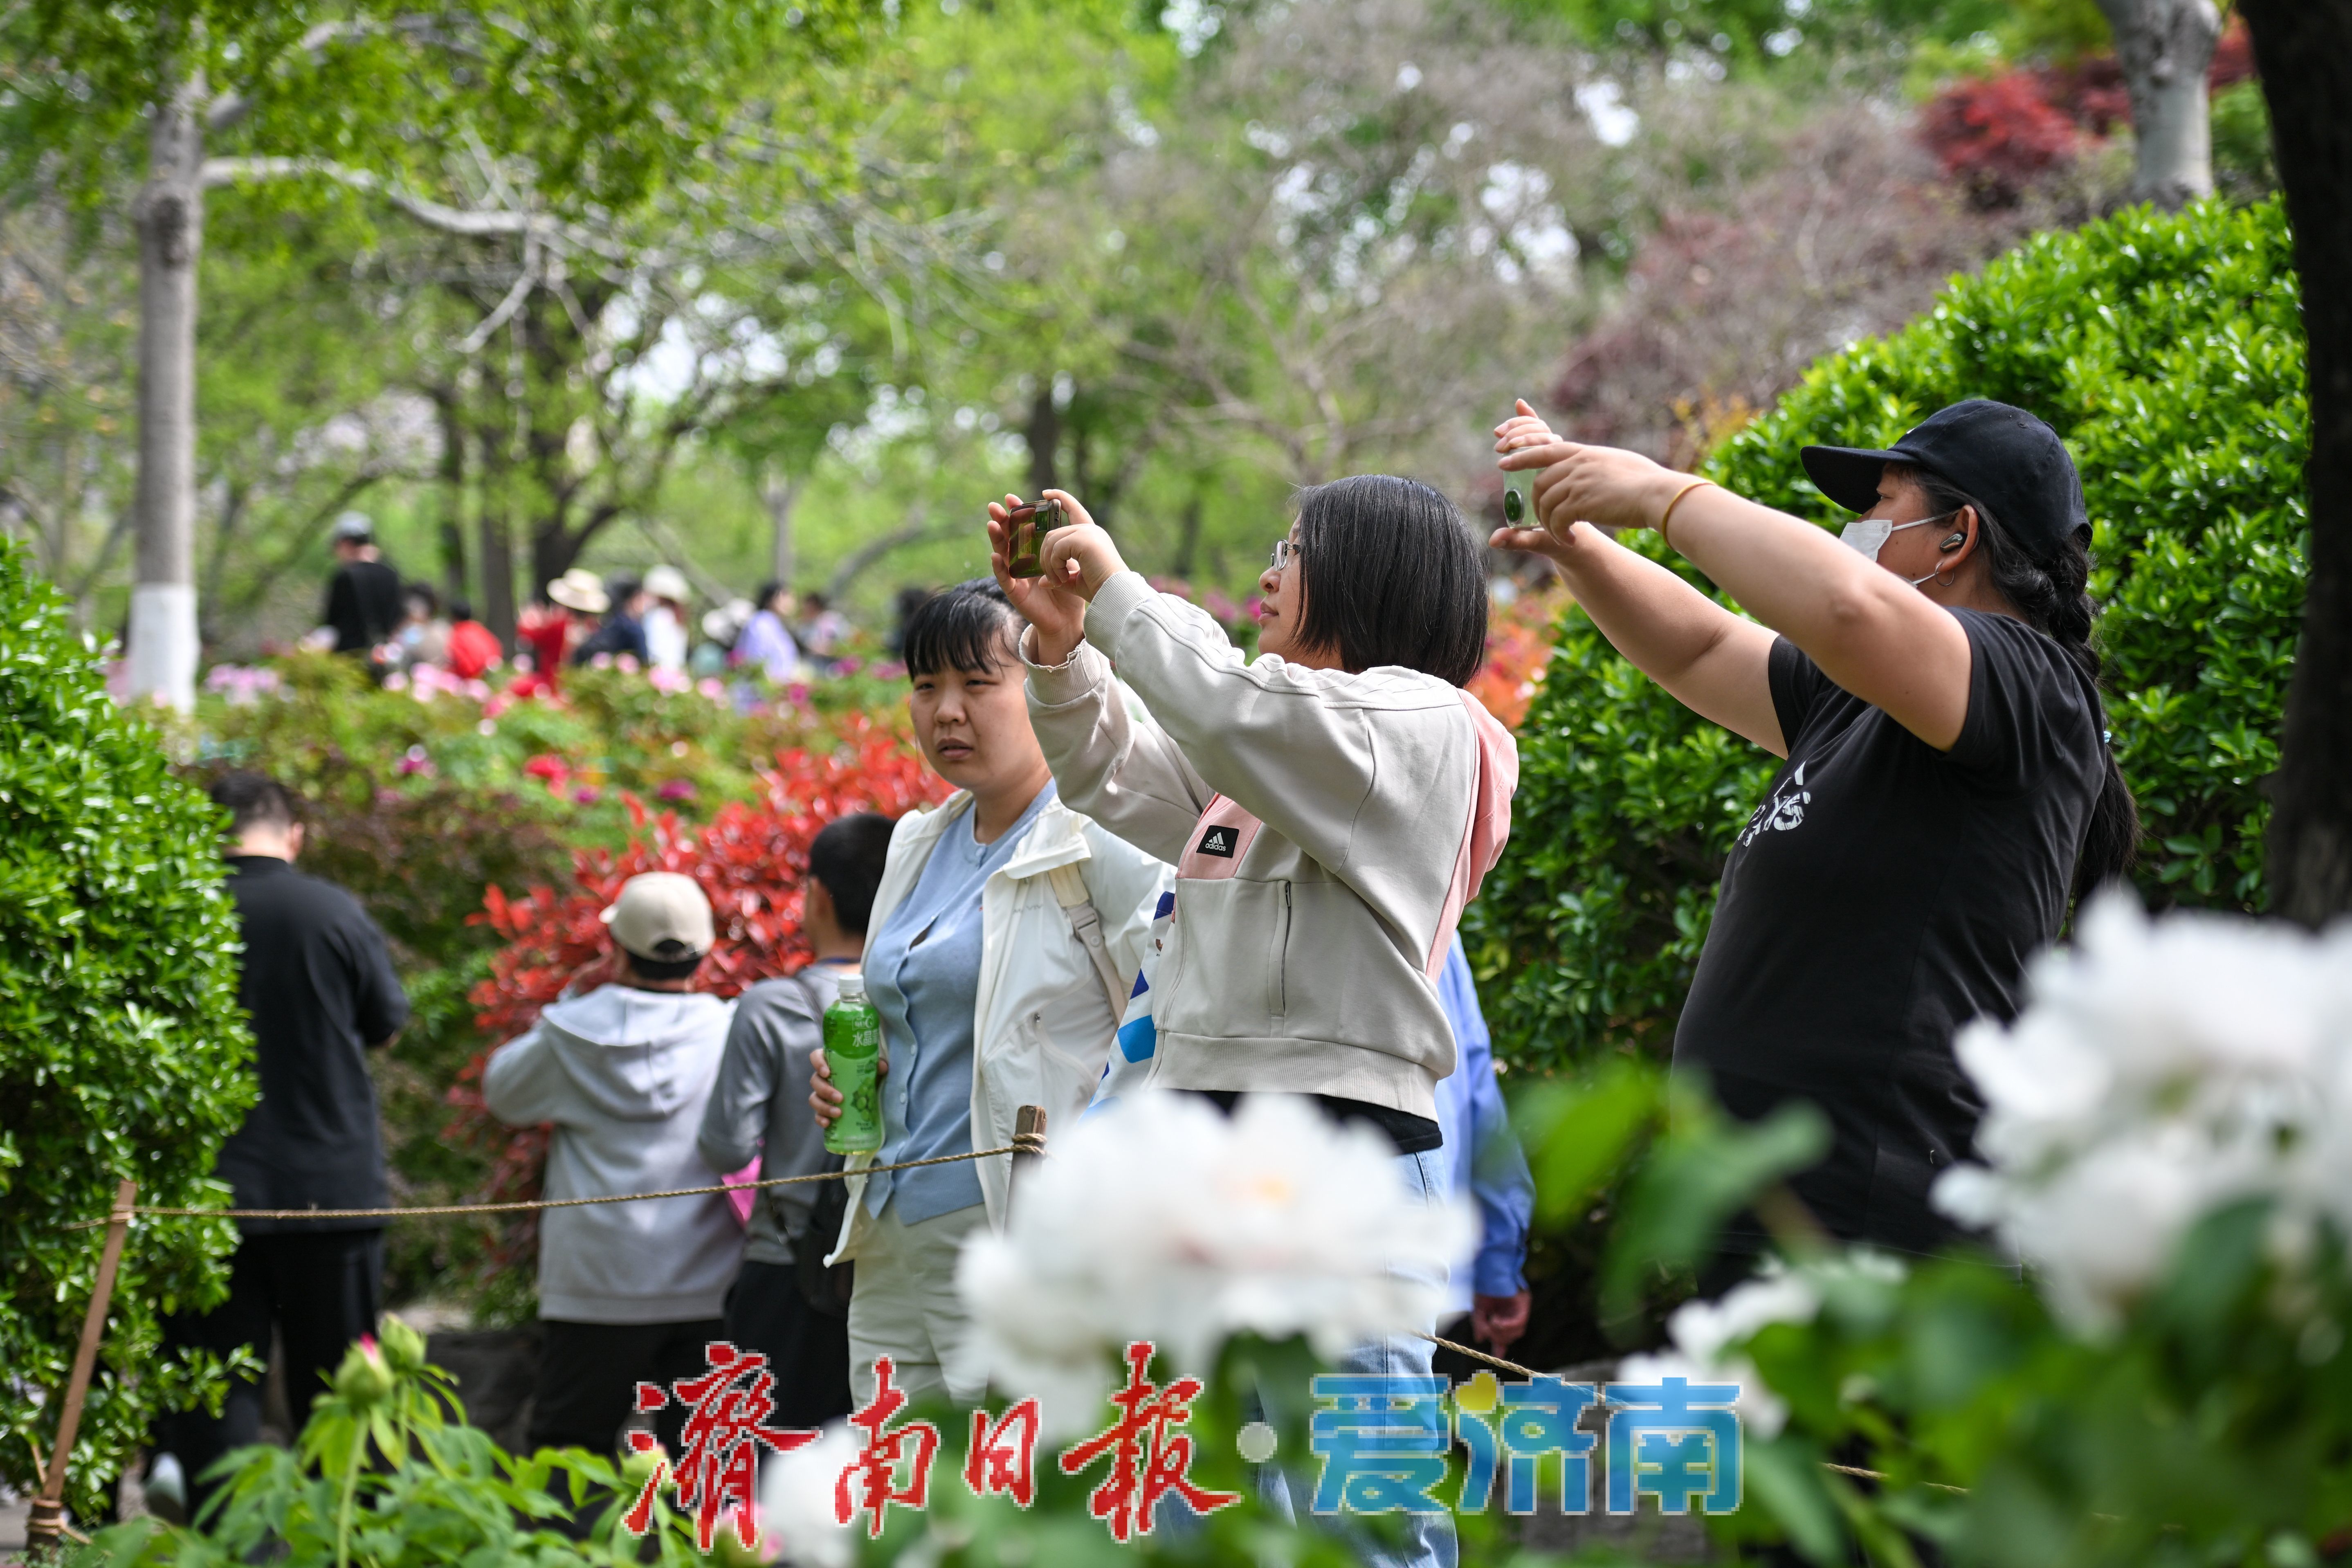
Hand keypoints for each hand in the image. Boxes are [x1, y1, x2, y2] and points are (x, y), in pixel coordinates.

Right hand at [807, 1046, 885, 1129]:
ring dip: (824, 1106)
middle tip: (840, 1098)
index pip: (816, 1057)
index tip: (827, 1072)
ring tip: (838, 1113)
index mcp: (831, 1063)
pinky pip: (817, 1115)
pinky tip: (828, 1123)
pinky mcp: (823, 1109)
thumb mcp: (872, 1069)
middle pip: (815, 1081)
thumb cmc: (865, 1076)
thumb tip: (882, 1066)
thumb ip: (876, 1065)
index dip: (818, 1063)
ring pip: (814, 1099)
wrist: (869, 1095)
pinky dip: (820, 1119)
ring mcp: (821, 1095)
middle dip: (825, 1090)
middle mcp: (823, 1078)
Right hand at [987, 494, 1090, 663]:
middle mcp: (1021, 561)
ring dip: (996, 539)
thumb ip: (1062, 541)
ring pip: (1002, 554)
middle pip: (1008, 537)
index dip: (1016, 514)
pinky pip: (1004, 578)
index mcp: (1033, 550)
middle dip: (1001, 521)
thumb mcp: (1068, 559)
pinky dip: (999, 567)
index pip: (1022, 528)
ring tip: (992, 524)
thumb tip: (1063, 516)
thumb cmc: (1068, 588)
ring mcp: (1015, 576)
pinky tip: (996, 556)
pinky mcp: (1015, 592)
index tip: (1012, 498)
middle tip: (995, 506)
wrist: (1068, 619)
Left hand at [1032, 490, 1126, 598]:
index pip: (1074, 509)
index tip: (1046, 493)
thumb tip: (1041, 582)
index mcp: (1091, 535)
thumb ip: (1059, 576)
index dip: (1060, 497)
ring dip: (1049, 564)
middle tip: (1052, 578)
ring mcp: (1087, 532)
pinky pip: (1057, 548)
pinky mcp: (1083, 540)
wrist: (1116, 594)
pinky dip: (1054, 565)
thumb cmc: (1100, 589)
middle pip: (1053, 534)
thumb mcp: (1076, 581)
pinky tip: (1063, 578)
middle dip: (1045, 556)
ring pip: (1052, 541)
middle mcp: (1090, 530)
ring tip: (1058, 581)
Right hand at [1471, 1289, 1531, 1355]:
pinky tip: (1497, 1322)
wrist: (1489, 1269)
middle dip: (1499, 1338)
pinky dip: (1509, 1325)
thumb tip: (1480, 1339)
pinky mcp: (1524, 1304)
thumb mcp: (1478, 1309)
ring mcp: (1520, 1310)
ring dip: (1503, 1332)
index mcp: (1503, 1316)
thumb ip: (1479, 1324)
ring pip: (1517, 1332)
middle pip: (1511, 1336)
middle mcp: (1513, 1314)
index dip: (1500, 1347)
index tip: (1497, 1357)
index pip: (1504, 1335)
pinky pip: (1520, 1321)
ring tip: (1491, 1324)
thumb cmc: (1484, 1286)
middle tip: (1487, 1330)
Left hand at [1492, 398, 1683, 546]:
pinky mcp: (1581, 502)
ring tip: (1560, 536)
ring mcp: (1578, 482)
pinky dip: (1558, 534)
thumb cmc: (1647, 482)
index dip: (1521, 454)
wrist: (1658, 494)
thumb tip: (1591, 465)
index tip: (1503, 461)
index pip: (1544, 448)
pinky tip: (1570, 541)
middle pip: (1539, 482)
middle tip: (1543, 522)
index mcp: (1584, 452)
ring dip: (1548, 524)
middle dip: (1534, 504)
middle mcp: (1577, 464)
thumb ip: (1596, 464)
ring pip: (1545, 503)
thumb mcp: (1617, 463)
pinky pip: (1556, 520)